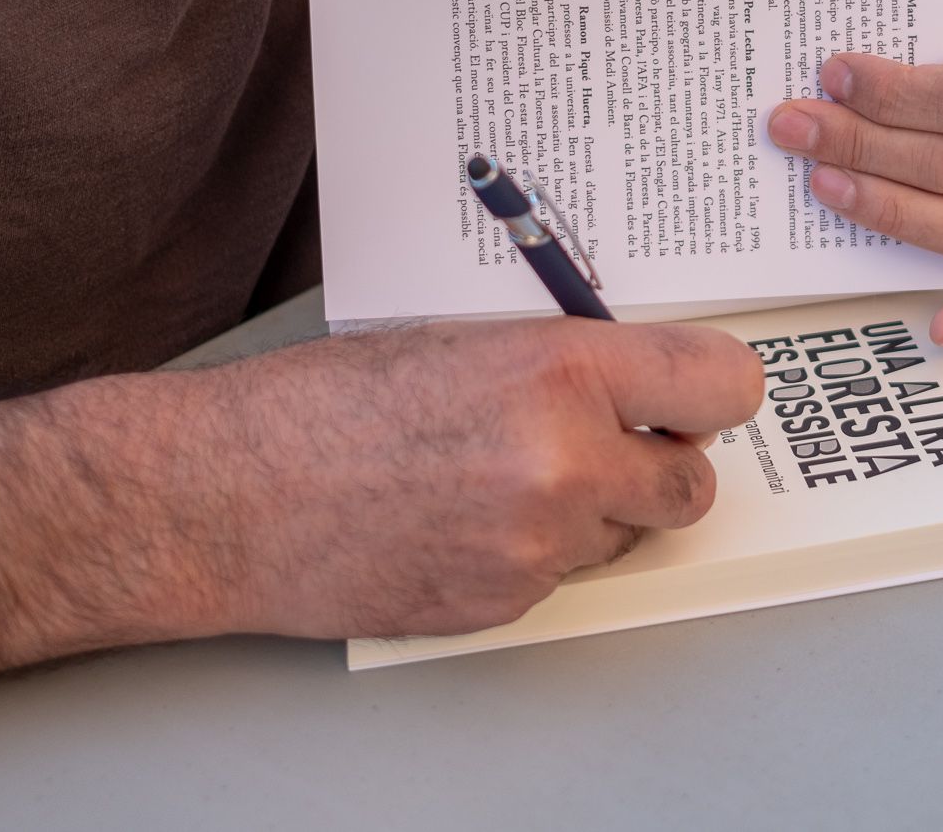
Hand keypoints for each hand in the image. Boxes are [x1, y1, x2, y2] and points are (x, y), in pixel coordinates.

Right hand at [214, 318, 761, 637]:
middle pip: (691, 480)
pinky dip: (535, 554)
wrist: (223, 497)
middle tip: (610, 441)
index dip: (715, 389)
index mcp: (559, 370)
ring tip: (502, 476)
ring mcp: (537, 545)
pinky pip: (564, 577)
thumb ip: (565, 359)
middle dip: (659, 462)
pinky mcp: (505, 604)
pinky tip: (465, 520)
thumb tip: (639, 376)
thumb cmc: (320, 405)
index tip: (701, 393)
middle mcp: (564, 461)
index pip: (719, 383)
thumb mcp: (461, 339)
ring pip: (626, 535)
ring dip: (592, 511)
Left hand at [765, 2, 942, 346]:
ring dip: (884, 208)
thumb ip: (884, 27)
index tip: (831, 74)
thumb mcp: (922, 6)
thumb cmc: (935, 28)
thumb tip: (810, 58)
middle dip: (864, 145)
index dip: (895, 92)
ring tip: (820, 184)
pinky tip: (938, 326)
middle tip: (794, 126)